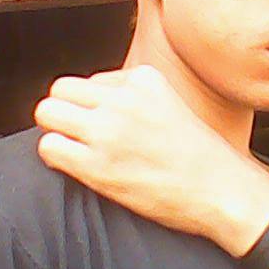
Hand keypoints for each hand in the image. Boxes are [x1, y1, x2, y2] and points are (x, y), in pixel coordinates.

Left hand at [34, 65, 268, 255]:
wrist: (222, 190)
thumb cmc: (199, 154)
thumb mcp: (170, 103)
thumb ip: (132, 95)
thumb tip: (89, 100)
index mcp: (143, 78)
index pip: (91, 81)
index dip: (94, 106)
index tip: (112, 126)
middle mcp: (123, 98)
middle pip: (61, 89)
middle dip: (65, 110)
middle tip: (80, 134)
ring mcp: (109, 129)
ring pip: (47, 112)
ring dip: (57, 130)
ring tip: (77, 148)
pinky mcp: (97, 165)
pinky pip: (48, 147)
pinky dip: (56, 155)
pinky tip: (78, 166)